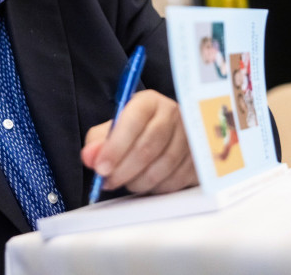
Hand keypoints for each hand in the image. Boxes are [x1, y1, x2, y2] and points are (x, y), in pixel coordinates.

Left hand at [81, 89, 197, 194]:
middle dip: (124, 169)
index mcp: (150, 102)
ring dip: (139, 181)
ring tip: (126, 182)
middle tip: (108, 181)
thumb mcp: (114, 129)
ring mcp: (190, 136)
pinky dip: (156, 188)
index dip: (115, 146)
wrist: (169, 134)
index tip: (101, 167)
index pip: (133, 121)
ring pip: (163, 167)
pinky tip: (146, 183)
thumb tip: (90, 157)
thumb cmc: (137, 130)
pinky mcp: (199, 158)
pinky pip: (176, 180)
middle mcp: (173, 115)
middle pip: (149, 146)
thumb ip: (98, 142)